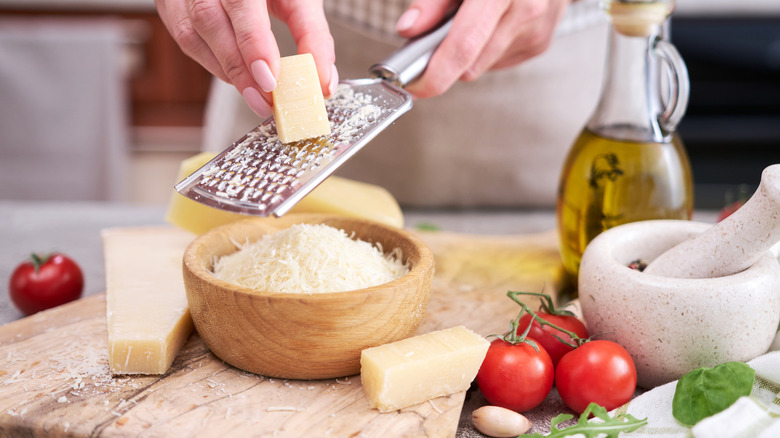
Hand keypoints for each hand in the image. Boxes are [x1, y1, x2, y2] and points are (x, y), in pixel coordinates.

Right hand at [155, 0, 337, 116]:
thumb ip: (311, 33)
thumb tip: (323, 80)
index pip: (243, 3)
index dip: (254, 42)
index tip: (270, 78)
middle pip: (211, 19)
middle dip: (241, 66)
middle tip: (266, 99)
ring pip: (194, 33)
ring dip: (228, 70)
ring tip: (257, 96)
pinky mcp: (172, 5)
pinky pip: (187, 39)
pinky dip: (214, 63)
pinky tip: (237, 76)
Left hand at [396, 0, 571, 98]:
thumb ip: (432, 2)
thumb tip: (408, 30)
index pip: (464, 45)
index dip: (436, 73)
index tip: (415, 86)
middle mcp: (525, 10)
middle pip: (470, 64)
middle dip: (446, 59)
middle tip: (436, 37)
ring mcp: (535, 30)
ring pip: (481, 67)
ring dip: (469, 52)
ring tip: (472, 19)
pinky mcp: (539, 44)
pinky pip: (497, 61)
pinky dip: (486, 48)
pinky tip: (492, 23)